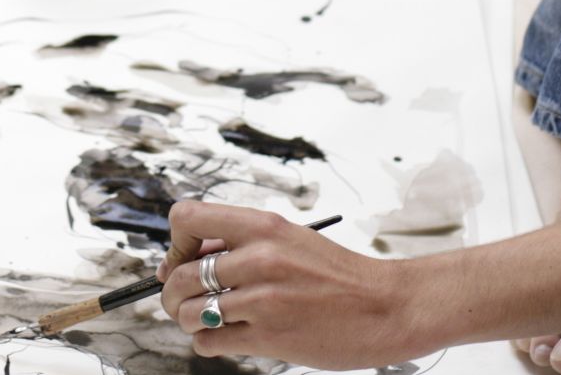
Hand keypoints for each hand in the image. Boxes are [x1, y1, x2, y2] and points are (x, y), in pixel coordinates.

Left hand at [157, 202, 429, 369]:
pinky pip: (209, 341)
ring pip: (188, 312)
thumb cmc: (339, 276)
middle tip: (185, 299)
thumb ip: (240, 245)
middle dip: (173, 292)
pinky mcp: (269, 337)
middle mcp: (259, 259)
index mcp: (264, 227)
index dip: (176, 241)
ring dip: (190, 319)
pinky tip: (226, 336)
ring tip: (209, 319)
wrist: (387, 306)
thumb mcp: (291, 240)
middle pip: (180, 275)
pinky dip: (207, 341)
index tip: (185, 258)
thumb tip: (182, 261)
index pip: (187, 218)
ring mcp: (263, 299)